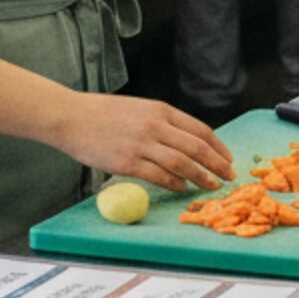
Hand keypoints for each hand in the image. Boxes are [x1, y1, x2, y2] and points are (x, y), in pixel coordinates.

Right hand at [52, 92, 232, 192]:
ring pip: (181, 163)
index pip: (200, 129)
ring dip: (200, 176)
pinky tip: (181, 188)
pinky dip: (173, 183)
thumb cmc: (103, 114)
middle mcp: (154, 125)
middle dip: (217, 164)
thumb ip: (162, 122)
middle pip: (196, 147)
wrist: (70, 116)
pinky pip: (157, 175)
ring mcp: (140, 144)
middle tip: (228, 176)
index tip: (228, 158)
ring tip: (211, 185)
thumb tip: (187, 141)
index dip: (218, 146)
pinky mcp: (125, 162)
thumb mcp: (139, 108)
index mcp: (160, 110)